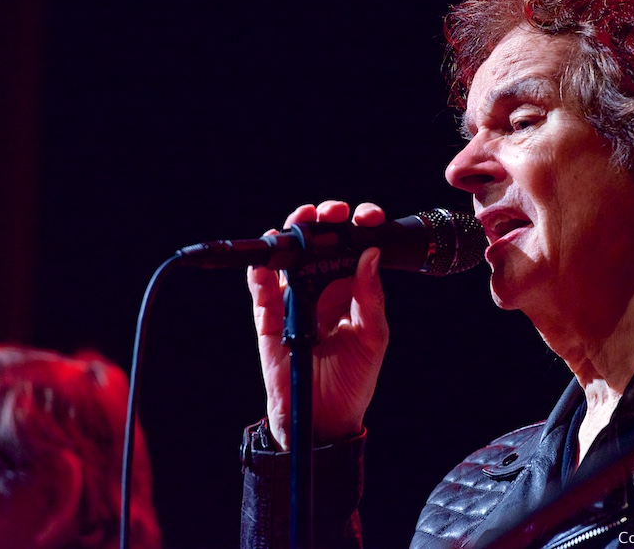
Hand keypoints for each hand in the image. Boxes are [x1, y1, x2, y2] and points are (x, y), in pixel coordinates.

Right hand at [246, 200, 389, 449]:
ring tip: (300, 223)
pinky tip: (267, 262)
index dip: (358, 225)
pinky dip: (260, 272)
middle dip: (324, 219)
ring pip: (287, 257)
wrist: (324, 420)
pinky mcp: (270, 318)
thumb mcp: (373, 338)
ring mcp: (294, 301)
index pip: (354, 246)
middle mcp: (322, 288)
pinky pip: (261, 290)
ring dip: (291, 234)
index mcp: (352, 289)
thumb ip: (371, 297)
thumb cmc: (354, 380)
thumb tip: (370, 255)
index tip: (366, 217)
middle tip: (331, 213)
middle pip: (318, 242)